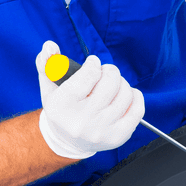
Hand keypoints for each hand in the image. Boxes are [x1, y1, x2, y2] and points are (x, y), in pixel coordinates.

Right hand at [35, 41, 144, 158]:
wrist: (68, 141)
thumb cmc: (61, 108)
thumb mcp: (49, 86)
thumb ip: (47, 62)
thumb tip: (50, 45)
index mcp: (62, 106)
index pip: (89, 74)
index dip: (94, 64)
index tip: (93, 63)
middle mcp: (82, 121)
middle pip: (110, 83)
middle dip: (110, 71)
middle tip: (104, 73)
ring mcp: (102, 131)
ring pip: (126, 94)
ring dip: (122, 83)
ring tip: (112, 86)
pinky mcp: (118, 137)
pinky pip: (137, 110)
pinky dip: (134, 97)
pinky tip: (124, 96)